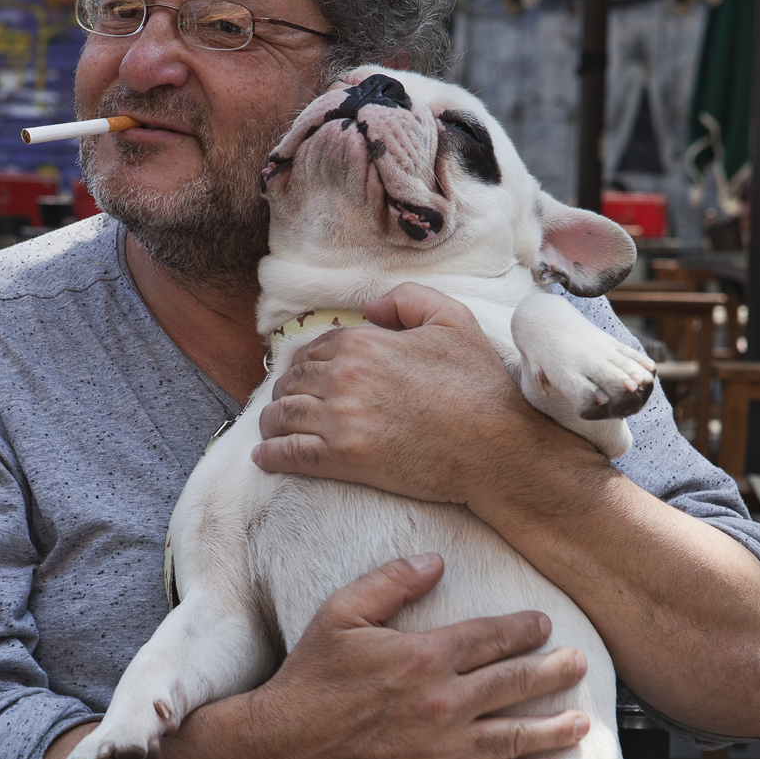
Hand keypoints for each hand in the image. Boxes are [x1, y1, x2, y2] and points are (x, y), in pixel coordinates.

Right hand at [247, 552, 587, 758]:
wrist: (284, 744)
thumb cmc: (311, 677)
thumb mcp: (340, 613)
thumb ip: (390, 583)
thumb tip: (435, 562)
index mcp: (424, 655)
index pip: (490, 637)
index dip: (523, 629)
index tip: (544, 625)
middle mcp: (443, 700)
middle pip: (514, 684)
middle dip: (554, 672)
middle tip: (580, 665)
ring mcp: (442, 746)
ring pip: (513, 735)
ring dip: (553, 728)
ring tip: (582, 721)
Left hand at [252, 283, 552, 504]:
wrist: (495, 447)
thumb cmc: (479, 385)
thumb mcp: (452, 320)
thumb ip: (407, 299)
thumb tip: (368, 309)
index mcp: (364, 343)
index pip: (316, 348)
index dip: (308, 361)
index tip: (307, 374)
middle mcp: (344, 378)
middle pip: (294, 381)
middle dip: (287, 390)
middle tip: (288, 401)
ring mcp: (339, 420)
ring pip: (283, 416)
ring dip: (272, 422)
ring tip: (272, 428)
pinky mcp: (342, 459)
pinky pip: (289, 455)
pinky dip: (271, 455)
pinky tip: (265, 457)